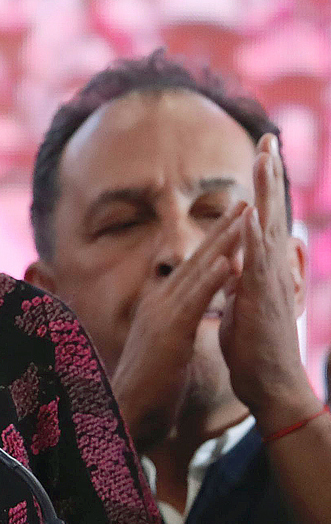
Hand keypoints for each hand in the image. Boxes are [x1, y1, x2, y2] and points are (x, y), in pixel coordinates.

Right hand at [113, 203, 245, 449]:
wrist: (128, 411)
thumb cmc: (151, 387)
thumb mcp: (166, 347)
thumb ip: (176, 326)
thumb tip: (187, 317)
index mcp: (160, 306)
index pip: (192, 268)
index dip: (214, 243)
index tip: (234, 221)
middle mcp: (158, 302)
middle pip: (196, 259)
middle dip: (222, 230)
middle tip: (244, 202)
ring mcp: (162, 314)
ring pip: (198, 271)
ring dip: (222, 242)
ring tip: (243, 218)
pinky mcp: (170, 331)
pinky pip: (195, 300)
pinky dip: (212, 279)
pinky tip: (229, 260)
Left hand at [219, 135, 319, 432]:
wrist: (268, 385)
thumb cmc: (257, 346)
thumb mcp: (252, 301)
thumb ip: (257, 274)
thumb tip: (268, 251)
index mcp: (264, 267)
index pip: (264, 217)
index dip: (263, 186)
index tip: (262, 152)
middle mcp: (272, 268)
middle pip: (272, 212)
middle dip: (269, 175)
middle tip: (268, 139)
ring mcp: (269, 281)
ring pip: (269, 228)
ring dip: (267, 193)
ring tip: (265, 159)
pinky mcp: (261, 299)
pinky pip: (257, 263)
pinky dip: (254, 237)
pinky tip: (251, 212)